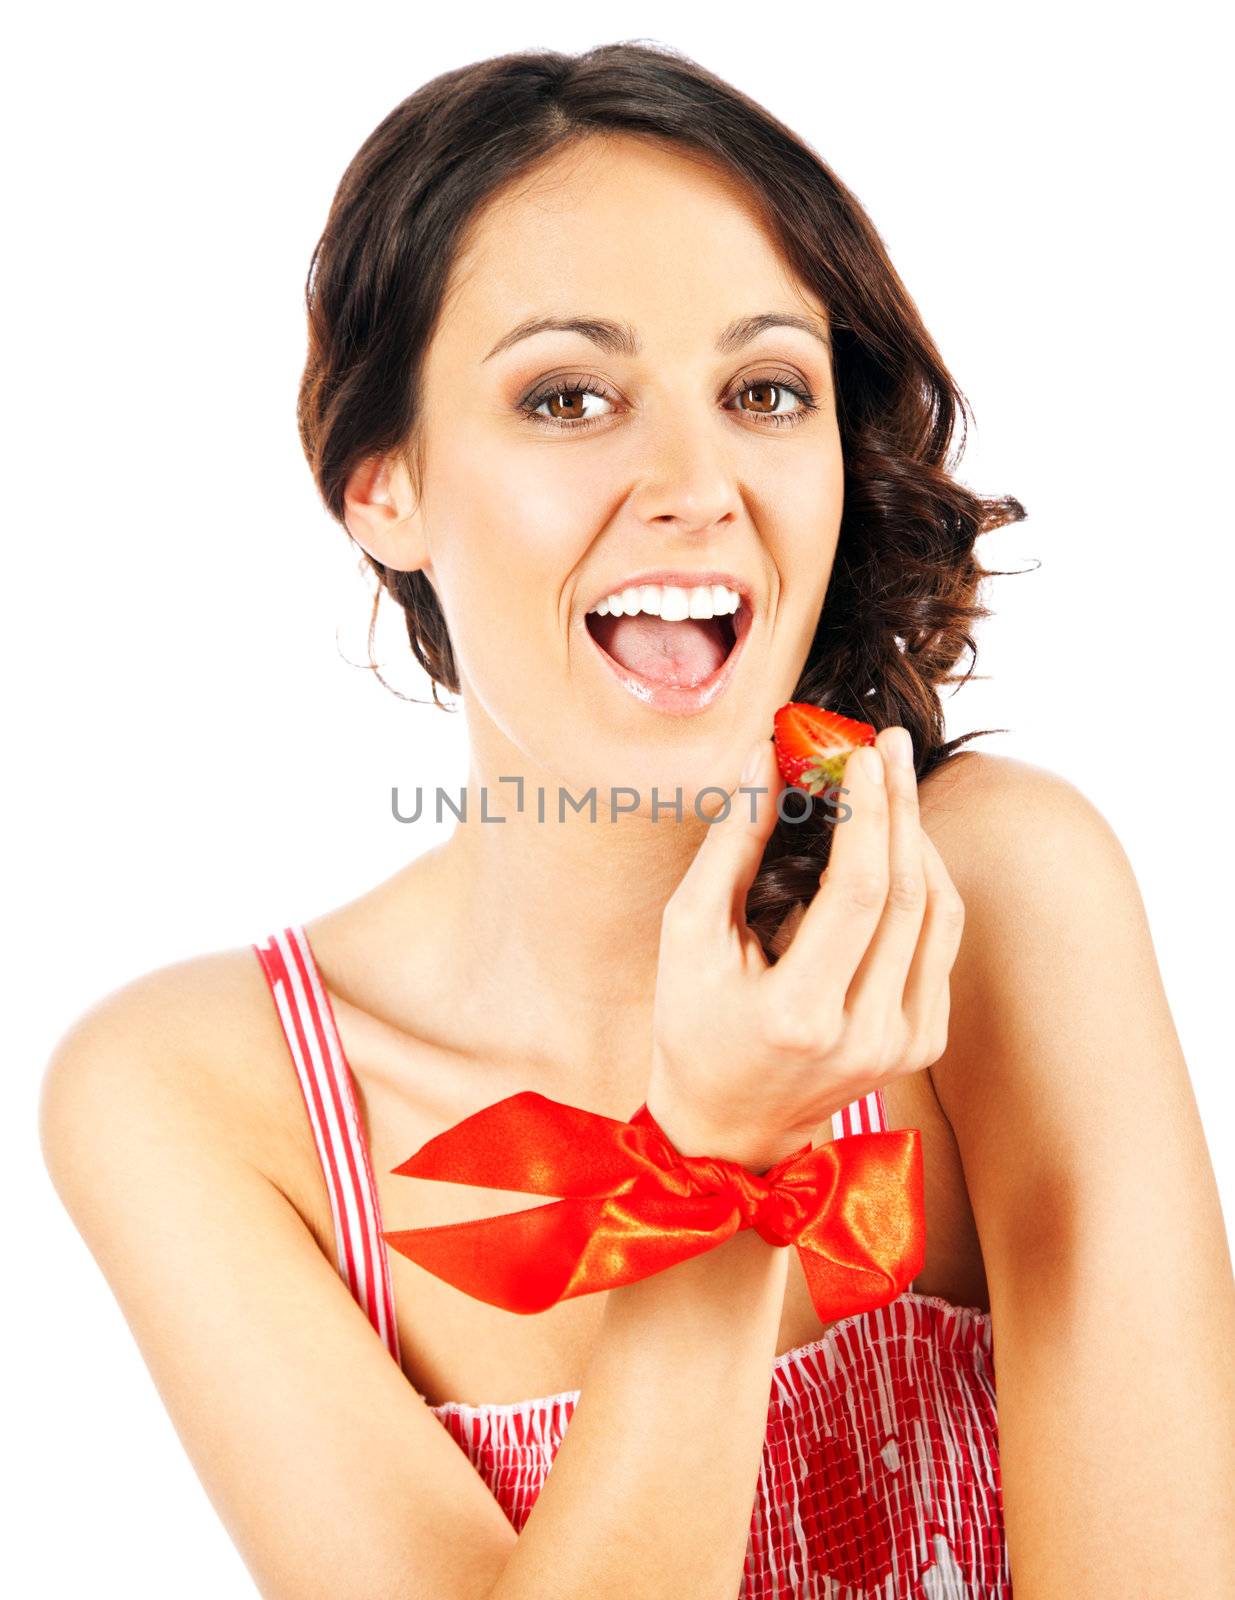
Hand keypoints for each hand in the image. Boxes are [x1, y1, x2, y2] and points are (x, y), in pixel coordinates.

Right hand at [646, 726, 965, 1171]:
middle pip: (909, 895)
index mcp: (799, 1016)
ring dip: (919, 839)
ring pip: (939, 914)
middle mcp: (864, 1037)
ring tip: (894, 785)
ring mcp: (902, 1046)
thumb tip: (764, 758)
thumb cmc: (693, 1022)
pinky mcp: (923, 1045)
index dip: (869, 813)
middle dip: (901, 807)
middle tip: (891, 746)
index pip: (860, 892)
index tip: (862, 755)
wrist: (730, 1125)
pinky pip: (941, 943)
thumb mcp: (688, 933)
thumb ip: (730, 844)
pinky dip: (925, 884)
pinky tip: (898, 847)